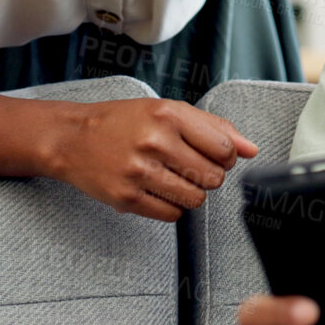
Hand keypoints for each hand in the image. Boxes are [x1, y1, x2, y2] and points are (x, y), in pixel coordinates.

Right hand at [45, 98, 257, 221]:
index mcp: (168, 115)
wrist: (72, 138)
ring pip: (195, 199)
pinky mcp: (126, 198)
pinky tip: (158, 190)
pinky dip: (172, 206)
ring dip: (191, 193)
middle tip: (189, 166)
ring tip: (172, 178)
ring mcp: (139, 172)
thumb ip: (214, 127)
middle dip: (208, 176)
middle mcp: (154, 142)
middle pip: (213, 177)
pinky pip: (172, 215)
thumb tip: (252, 149)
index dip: (225, 156)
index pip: (225, 148)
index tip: (211, 154)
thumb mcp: (168, 110)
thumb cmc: (124, 122)